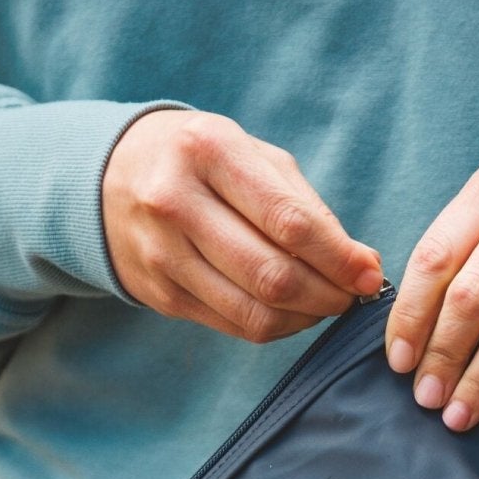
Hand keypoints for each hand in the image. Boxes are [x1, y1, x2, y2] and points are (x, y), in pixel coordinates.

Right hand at [103, 109, 381, 343]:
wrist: (108, 179)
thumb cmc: (201, 163)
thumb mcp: (249, 155)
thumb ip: (304, 204)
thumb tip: (362, 263)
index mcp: (209, 151)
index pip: (290, 222)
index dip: (339, 258)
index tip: (371, 275)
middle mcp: (177, 202)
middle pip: (273, 275)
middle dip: (327, 295)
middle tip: (352, 297)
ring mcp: (162, 254)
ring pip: (254, 312)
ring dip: (304, 318)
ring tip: (326, 304)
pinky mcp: (160, 294)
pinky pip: (233, 325)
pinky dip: (275, 327)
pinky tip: (292, 313)